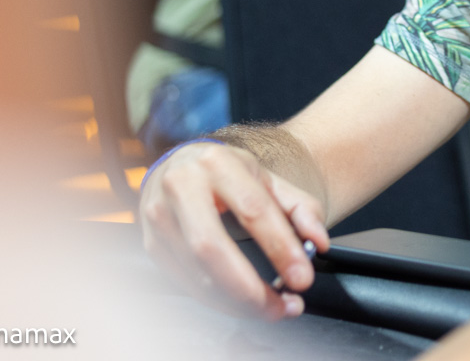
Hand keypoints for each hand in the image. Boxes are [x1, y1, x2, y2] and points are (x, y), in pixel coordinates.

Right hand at [139, 141, 329, 318]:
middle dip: (250, 288)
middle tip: (282, 306)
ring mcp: (160, 217)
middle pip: (212, 248)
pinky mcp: (151, 244)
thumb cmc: (227, 174)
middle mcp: (181, 187)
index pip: (252, 209)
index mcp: (216, 162)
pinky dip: (218, 300)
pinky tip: (242, 301)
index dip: (279, 247)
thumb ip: (300, 207)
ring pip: (196, 272)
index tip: (302, 277)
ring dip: (237, 301)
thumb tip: (318, 241)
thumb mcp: (268, 179)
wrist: (181, 165)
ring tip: (270, 307)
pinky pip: (186, 283)